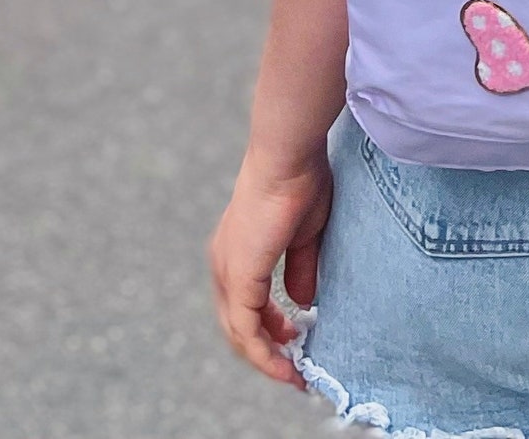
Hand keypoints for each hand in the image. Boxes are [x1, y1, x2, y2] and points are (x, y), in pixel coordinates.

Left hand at [209, 146, 332, 387]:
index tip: (295, 337)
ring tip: (291, 373)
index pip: (244, 301)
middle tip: (294, 361)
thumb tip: (302, 303)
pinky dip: (263, 352)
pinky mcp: (238, 278)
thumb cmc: (301, 181)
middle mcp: (224, 263)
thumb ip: (300, 269)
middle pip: (236, 323)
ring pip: (238, 332)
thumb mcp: (305, 234)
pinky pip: (246, 329)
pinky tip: (284, 364)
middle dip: (266, 347)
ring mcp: (227, 271)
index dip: (268, 325)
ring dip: (265, 357)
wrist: (288, 156)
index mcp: (237, 249)